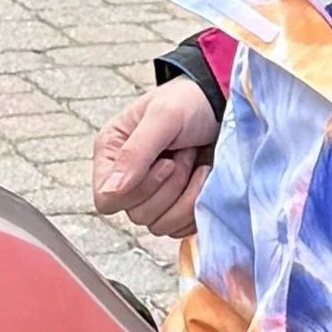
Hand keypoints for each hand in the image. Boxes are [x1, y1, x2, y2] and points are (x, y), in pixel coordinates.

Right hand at [93, 78, 218, 236]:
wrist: (224, 104)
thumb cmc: (189, 102)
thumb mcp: (163, 117)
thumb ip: (135, 153)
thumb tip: (112, 192)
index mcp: (111, 155)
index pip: (106, 200)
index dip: (137, 190)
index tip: (164, 162)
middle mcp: (127, 180)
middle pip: (137, 215)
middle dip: (169, 186)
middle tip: (184, 154)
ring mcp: (154, 196)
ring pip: (160, 225)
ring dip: (185, 195)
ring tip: (194, 162)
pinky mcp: (177, 206)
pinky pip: (181, 228)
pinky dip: (196, 207)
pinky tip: (205, 179)